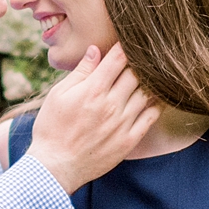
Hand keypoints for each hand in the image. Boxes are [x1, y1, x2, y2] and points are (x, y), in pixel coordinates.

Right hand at [24, 43, 159, 192]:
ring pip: (147, 92)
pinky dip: (156, 104)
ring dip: (149, 81)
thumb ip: (80, 72)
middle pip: (136, 73)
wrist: (55, 166)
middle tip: (142, 56)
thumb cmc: (52, 128)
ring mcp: (123, 123)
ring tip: (149, 75)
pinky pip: (151, 116)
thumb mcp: (58, 95)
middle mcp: (111, 104)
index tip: (129, 41)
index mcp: (93, 90)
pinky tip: (154, 98)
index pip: (118, 58)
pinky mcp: (129, 140)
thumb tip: (95, 49)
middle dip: (138, 62)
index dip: (125, 46)